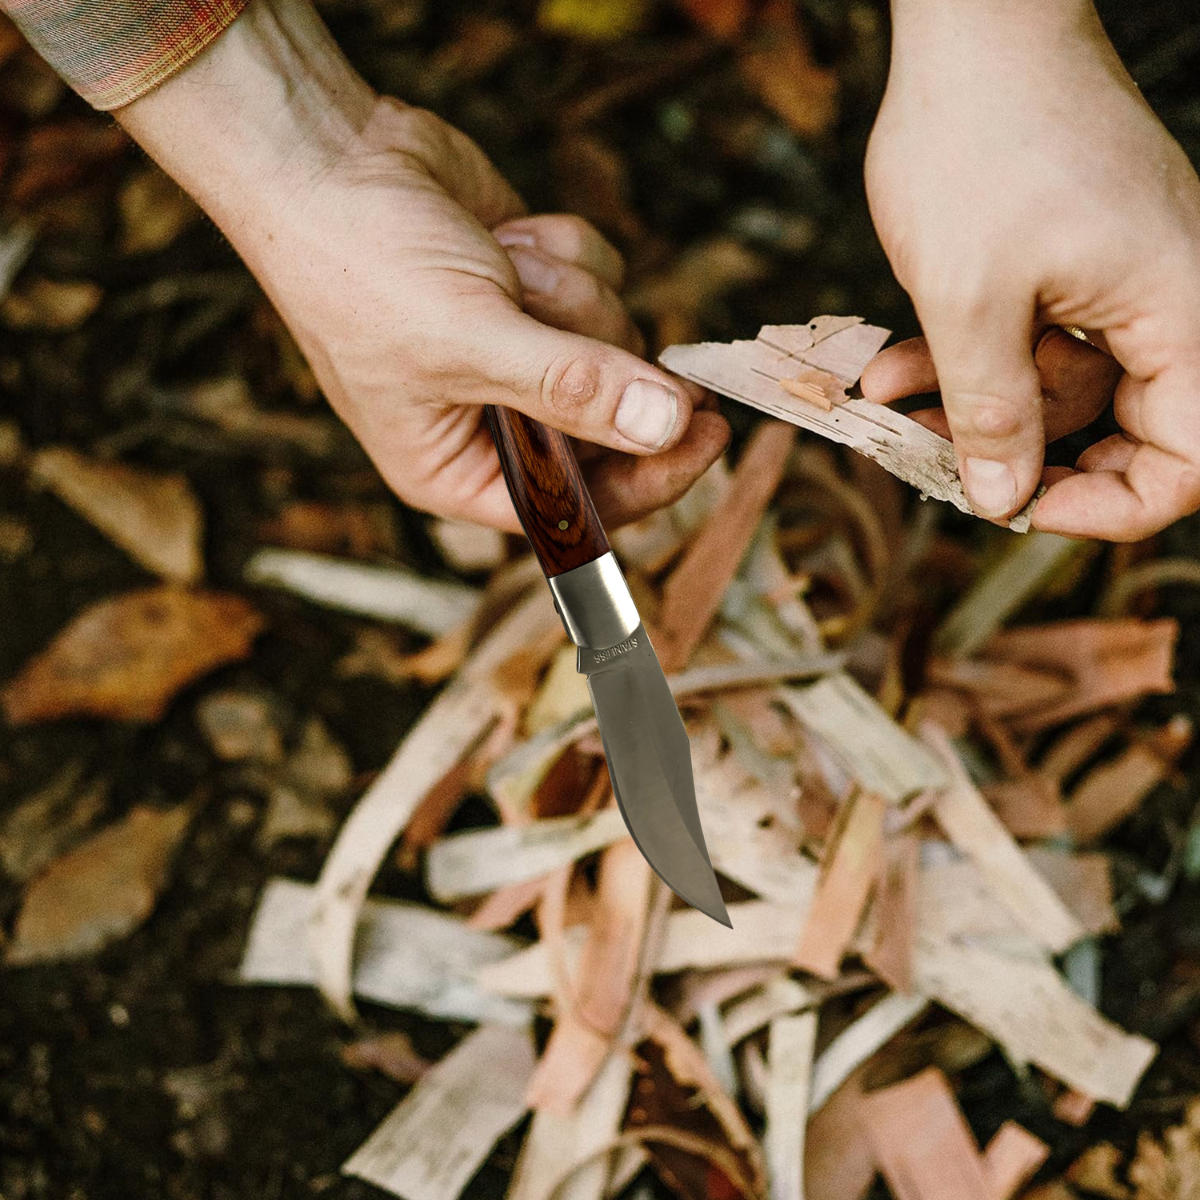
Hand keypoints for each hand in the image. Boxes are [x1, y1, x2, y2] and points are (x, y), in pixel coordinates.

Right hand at [118, 0, 727, 530]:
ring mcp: (525, 353)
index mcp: (461, 470)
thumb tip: (666, 429)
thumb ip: (571, 390)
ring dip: (567, 291)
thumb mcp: (466, 341)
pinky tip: (505, 236)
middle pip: (613, 421)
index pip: (579, 507)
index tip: (708, 433)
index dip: (650, 477)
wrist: (327, 154)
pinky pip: (606, 279)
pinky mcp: (543, 292)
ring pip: (618, 339)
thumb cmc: (359, 266)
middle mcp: (499, 422)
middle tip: (550, 310)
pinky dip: (562, 249)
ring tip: (498, 265)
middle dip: (588, 354)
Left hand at [864, 0, 1199, 539]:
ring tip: (885, 403)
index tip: (1023, 508)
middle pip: (1121, 429)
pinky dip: (964, 359)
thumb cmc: (978, 143)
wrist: (970, 29)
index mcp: (1178, 311)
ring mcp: (1119, 279)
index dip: (1115, 506)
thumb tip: (1003, 502)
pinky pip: (1030, 338)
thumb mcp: (970, 302)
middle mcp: (1166, 300)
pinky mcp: (1072, 261)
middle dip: (1022, 456)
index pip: (1190, 456)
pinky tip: (889, 369)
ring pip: (1057, 386)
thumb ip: (992, 413)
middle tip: (944, 468)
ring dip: (968, 406)